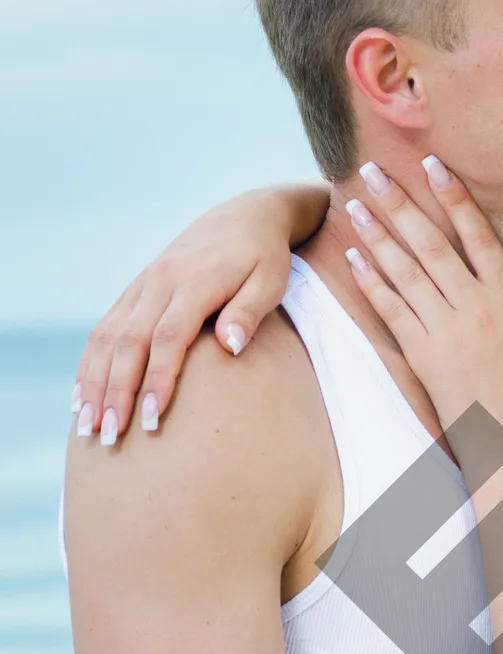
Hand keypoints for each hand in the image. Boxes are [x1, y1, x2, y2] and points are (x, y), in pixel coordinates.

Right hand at [72, 184, 325, 442]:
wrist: (246, 216)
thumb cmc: (265, 258)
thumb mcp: (270, 281)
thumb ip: (249, 312)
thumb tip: (230, 346)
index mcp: (192, 281)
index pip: (168, 338)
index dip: (158, 380)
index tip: (153, 419)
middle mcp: (159, 281)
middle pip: (128, 343)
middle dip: (116, 392)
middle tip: (110, 436)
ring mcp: (143, 285)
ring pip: (107, 337)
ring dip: (94, 383)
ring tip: (87, 426)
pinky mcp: (136, 290)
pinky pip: (104, 328)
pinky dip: (90, 363)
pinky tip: (82, 396)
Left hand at [344, 159, 502, 462]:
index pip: (479, 235)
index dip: (454, 196)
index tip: (433, 164)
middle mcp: (478, 308)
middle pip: (433, 244)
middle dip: (400, 202)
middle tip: (372, 170)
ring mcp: (449, 332)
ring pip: (407, 271)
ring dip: (377, 234)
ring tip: (353, 205)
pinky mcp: (425, 358)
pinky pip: (393, 311)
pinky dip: (372, 281)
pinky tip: (354, 257)